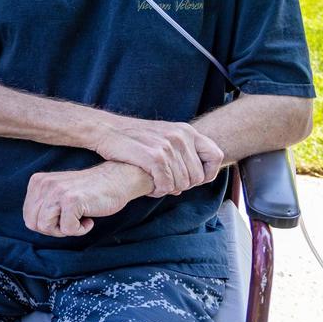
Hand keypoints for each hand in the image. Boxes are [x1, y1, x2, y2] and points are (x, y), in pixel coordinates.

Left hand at [23, 164, 135, 236]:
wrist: (116, 179)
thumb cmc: (89, 192)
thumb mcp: (58, 193)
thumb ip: (43, 204)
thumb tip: (31, 224)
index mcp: (37, 182)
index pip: (28, 217)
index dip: (46, 224)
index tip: (63, 217)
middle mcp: (43, 184)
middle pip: (34, 224)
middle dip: (53, 229)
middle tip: (71, 220)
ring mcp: (56, 191)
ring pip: (46, 228)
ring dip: (66, 230)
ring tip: (79, 218)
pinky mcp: (71, 200)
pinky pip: (68, 230)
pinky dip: (81, 230)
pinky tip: (89, 218)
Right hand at [92, 117, 222, 197]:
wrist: (107, 130)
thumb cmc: (134, 137)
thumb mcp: (164, 135)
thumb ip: (181, 153)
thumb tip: (194, 182)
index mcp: (186, 130)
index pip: (215, 155)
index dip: (209, 173)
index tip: (195, 180)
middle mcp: (180, 137)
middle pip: (197, 176)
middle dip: (184, 186)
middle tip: (167, 184)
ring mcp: (167, 147)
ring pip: (182, 184)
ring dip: (169, 190)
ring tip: (156, 185)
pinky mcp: (153, 157)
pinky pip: (167, 185)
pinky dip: (159, 191)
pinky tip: (150, 187)